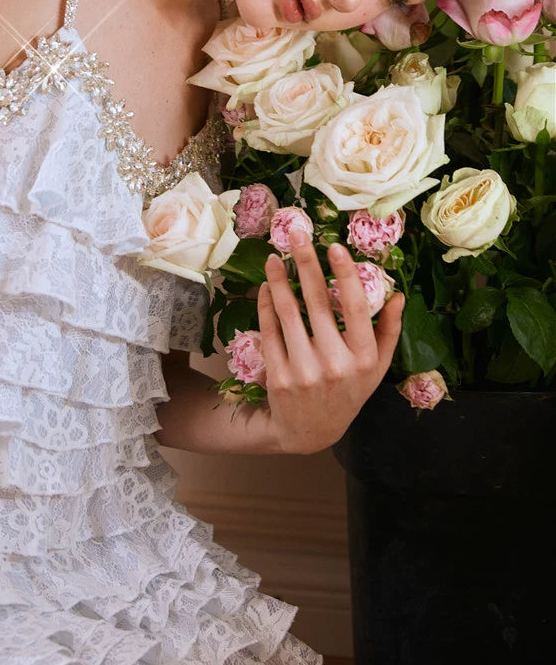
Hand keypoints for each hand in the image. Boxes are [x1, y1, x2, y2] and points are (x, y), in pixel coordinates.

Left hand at [257, 230, 403, 453]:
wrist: (309, 432)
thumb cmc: (348, 391)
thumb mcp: (377, 367)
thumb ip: (390, 331)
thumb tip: (400, 295)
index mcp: (365, 358)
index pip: (357, 307)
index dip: (344, 274)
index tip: (333, 246)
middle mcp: (336, 364)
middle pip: (318, 303)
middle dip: (305, 263)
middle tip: (296, 233)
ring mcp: (305, 371)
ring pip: (289, 313)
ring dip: (278, 280)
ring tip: (274, 258)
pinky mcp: (279, 376)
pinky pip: (270, 330)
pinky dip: (266, 304)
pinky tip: (265, 286)